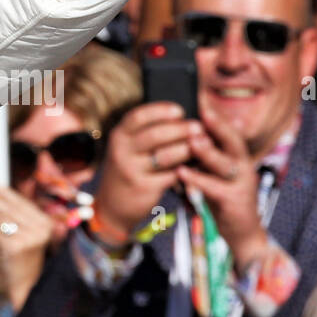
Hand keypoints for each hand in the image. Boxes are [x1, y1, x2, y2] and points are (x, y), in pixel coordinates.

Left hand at [0, 185, 53, 311]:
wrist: (27, 283)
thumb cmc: (25, 255)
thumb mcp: (29, 233)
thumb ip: (19, 215)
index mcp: (45, 223)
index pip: (22, 203)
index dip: (5, 193)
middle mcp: (40, 230)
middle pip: (11, 210)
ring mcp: (29, 240)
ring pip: (2, 220)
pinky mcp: (15, 249)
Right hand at [90, 103, 196, 239]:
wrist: (113, 206)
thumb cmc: (129, 169)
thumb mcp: (127, 148)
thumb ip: (146, 132)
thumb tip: (182, 118)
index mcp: (119, 136)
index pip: (138, 116)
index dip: (161, 110)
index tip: (179, 110)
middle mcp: (122, 151)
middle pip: (155, 134)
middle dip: (180, 129)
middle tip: (199, 127)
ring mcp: (132, 171)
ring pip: (165, 155)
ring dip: (188, 148)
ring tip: (204, 143)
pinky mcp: (145, 188)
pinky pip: (171, 175)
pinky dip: (188, 168)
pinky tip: (199, 164)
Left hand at [176, 116, 265, 264]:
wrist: (243, 233)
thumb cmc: (224, 199)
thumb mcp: (216, 174)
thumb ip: (206, 158)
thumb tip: (188, 136)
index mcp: (239, 157)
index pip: (229, 132)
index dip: (217, 116)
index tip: (201, 99)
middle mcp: (244, 166)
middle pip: (234, 141)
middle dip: (218, 126)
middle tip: (202, 111)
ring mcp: (241, 184)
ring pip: (225, 163)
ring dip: (208, 151)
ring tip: (192, 140)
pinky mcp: (234, 201)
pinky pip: (215, 188)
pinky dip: (198, 179)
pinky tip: (182, 172)